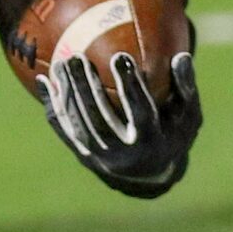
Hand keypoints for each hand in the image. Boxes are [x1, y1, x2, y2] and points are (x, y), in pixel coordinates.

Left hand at [45, 49, 201, 198]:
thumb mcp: (188, 115)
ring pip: (79, 123)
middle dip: (87, 86)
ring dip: (68, 92)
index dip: (130, 85)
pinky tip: (44, 81)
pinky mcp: (83, 156)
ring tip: (62, 62)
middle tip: (77, 57)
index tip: (120, 56)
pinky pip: (64, 129)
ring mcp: (99, 158)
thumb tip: (181, 57)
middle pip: (100, 117)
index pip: (139, 112)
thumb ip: (185, 87)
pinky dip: (52, 105)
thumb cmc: (173, 134)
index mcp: (151, 143)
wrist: (150, 176)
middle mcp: (123, 155)